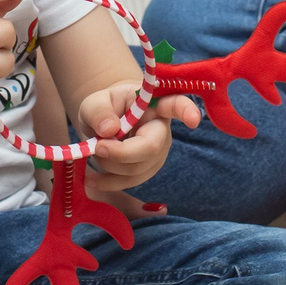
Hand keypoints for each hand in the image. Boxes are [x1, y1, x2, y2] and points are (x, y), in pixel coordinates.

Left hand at [78, 83, 200, 194]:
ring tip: (94, 149)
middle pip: (150, 147)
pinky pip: (130, 182)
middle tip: (96, 146)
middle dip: (121, 152)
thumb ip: (99, 111)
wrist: (107, 122)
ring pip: (136, 169)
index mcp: (155, 105)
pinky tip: (91, 179)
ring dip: (109, 164)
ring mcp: (158, 153)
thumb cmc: (106, 107)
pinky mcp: (147, 170)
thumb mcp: (95, 102)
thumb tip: (109, 130)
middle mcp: (162, 130)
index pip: (176, 104)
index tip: (194, 119)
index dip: (187, 111)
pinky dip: (108, 182)